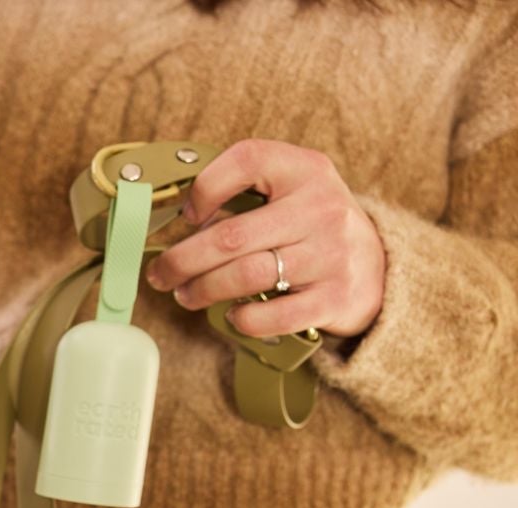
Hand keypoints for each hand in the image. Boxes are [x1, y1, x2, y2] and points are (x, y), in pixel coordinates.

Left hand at [146, 139, 384, 337]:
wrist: (377, 266)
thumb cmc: (309, 225)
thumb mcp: (289, 189)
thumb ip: (241, 191)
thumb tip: (176, 220)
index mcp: (305, 169)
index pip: (247, 160)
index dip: (205, 188)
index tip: (187, 216)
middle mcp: (321, 207)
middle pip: (231, 236)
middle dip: (182, 260)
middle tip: (160, 275)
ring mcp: (331, 254)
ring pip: (245, 276)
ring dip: (202, 290)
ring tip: (185, 295)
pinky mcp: (334, 298)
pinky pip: (273, 315)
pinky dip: (242, 319)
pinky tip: (231, 315)